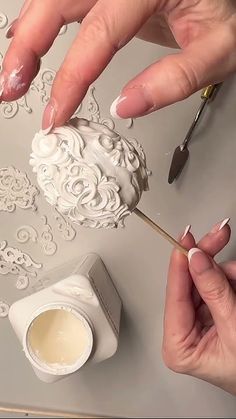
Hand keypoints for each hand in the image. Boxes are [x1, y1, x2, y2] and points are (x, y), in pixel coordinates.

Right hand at [2, 0, 235, 129]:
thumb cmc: (230, 10)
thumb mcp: (219, 50)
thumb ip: (175, 80)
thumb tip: (125, 105)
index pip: (99, 36)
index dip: (70, 79)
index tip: (55, 114)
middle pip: (59, 0)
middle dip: (28, 47)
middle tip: (10, 87)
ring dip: (27, 32)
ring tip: (12, 70)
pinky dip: (40, 15)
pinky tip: (27, 35)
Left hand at [163, 218, 235, 394]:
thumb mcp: (233, 326)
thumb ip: (214, 290)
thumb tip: (196, 259)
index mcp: (178, 346)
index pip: (175, 294)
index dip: (180, 262)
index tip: (186, 239)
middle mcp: (184, 333)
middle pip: (189, 282)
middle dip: (210, 260)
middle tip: (220, 234)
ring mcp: (198, 323)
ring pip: (206, 280)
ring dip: (226, 272)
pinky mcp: (212, 316)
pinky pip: (218, 287)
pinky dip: (230, 280)